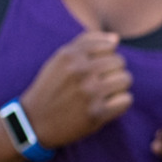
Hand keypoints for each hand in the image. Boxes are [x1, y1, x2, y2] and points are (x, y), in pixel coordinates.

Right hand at [19, 32, 132, 149]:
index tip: (96, 68)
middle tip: (100, 82)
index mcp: (70, 55)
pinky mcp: (97, 113)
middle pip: (120, 62)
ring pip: (125, 79)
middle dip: (113, 71)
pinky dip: (120, 103)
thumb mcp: (59, 59)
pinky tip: (108, 105)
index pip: (109, 45)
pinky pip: (126, 99)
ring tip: (105, 93)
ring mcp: (89, 93)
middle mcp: (80, 72)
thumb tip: (116, 38)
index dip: (106, 56)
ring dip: (119, 86)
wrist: (34, 122)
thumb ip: (85, 43)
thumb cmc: (51, 88)